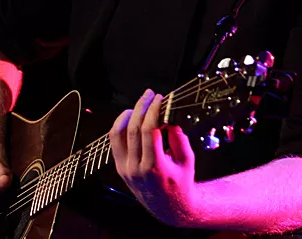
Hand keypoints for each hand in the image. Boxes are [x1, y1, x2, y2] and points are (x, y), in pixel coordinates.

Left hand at [109, 88, 199, 227]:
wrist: (168, 207)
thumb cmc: (181, 182)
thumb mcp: (188, 161)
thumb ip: (179, 138)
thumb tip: (169, 117)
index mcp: (155, 167)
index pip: (149, 131)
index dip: (154, 111)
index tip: (161, 98)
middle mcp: (136, 168)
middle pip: (133, 129)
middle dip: (141, 107)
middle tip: (150, 94)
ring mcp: (124, 168)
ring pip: (118, 133)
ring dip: (127, 114)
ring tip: (139, 104)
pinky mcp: (119, 167)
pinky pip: (114, 141)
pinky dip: (120, 125)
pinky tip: (130, 116)